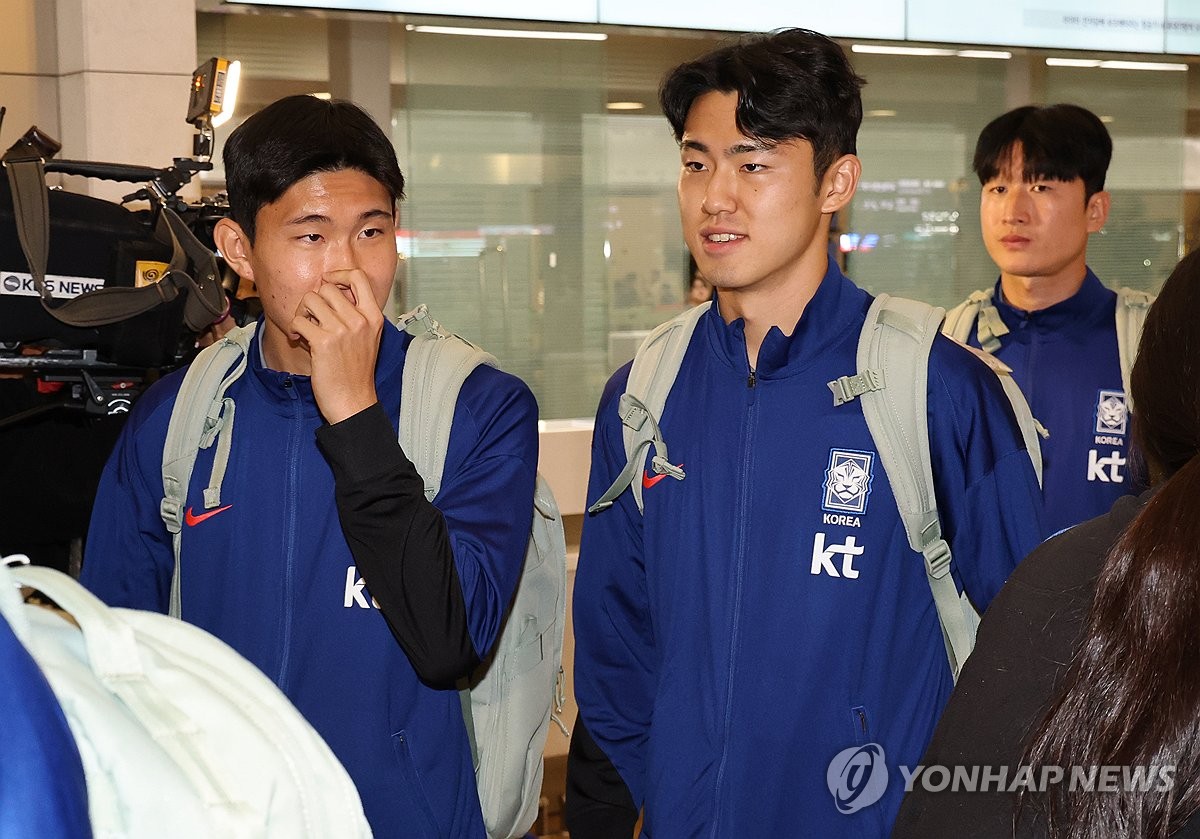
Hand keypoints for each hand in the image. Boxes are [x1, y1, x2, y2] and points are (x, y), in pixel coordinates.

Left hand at [289, 269, 383, 423]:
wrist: (353, 402)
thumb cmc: (357, 373)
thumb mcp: (368, 339)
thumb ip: (355, 315)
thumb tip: (329, 293)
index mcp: (374, 317)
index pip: (358, 277)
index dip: (339, 274)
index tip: (328, 282)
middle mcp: (360, 320)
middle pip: (327, 288)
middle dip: (314, 301)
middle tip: (312, 317)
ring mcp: (342, 330)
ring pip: (310, 300)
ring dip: (302, 313)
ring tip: (305, 329)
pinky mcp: (323, 342)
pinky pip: (299, 321)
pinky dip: (294, 329)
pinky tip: (299, 340)